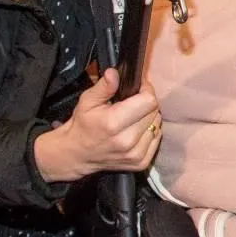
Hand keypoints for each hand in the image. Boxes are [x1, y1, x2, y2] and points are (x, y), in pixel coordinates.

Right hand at [33, 69, 162, 181]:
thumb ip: (104, 87)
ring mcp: (135, 154)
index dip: (146, 90)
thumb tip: (114, 73)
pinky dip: (149, 132)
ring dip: (149, 118)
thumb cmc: (83, 126)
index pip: (148, 101)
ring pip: (157, 125)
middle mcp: (127, 141)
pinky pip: (156, 139)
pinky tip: (136, 130)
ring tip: (133, 118)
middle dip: (146, 103)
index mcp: (113, 123)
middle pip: (155, 112)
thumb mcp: (87, 101)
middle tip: (133, 103)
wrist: (77, 154)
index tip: (139, 88)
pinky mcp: (141, 163)